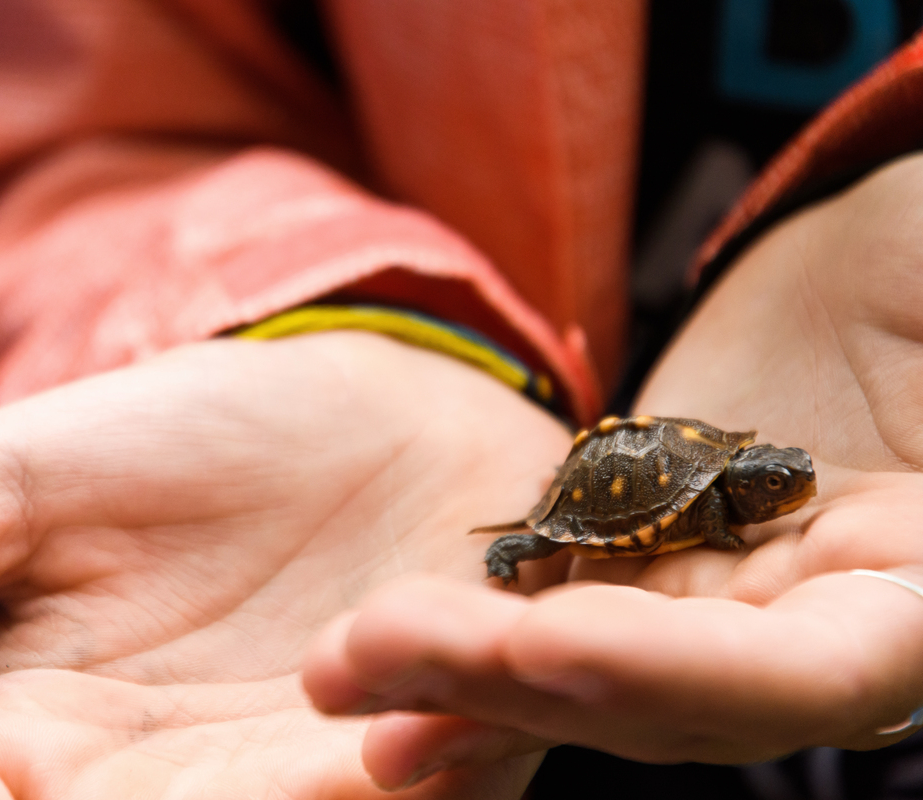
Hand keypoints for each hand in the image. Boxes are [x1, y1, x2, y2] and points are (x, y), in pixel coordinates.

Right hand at [0, 331, 571, 797]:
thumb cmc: (172, 446)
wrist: (357, 411)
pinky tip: (393, 741)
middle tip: (22, 793)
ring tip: (272, 751)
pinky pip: (416, 798)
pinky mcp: (433, 760)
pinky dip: (404, 779)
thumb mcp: (8, 485)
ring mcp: (302, 794)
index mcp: (33, 756)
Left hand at [303, 154, 922, 773]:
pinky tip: (369, 659)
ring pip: (581, 676)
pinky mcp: (626, 572)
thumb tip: (908, 467)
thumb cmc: (921, 269)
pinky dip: (463, 648)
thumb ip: (920, 348)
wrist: (859, 294)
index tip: (556, 644)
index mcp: (909, 584)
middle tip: (383, 648)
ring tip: (340, 668)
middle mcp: (803, 627)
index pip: (813, 673)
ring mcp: (705, 610)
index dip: (685, 673)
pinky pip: (541, 622)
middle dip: (521, 683)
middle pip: (662, 698)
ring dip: (460, 677)